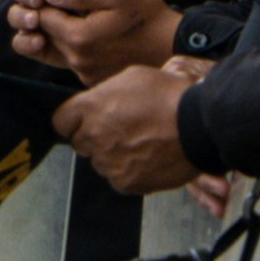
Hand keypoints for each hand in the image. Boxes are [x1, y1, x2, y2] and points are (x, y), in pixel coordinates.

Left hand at [26, 0, 178, 85]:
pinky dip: (77, 47)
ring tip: (84, 18)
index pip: (42, 16)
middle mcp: (78, 60)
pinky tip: (96, 36)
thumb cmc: (147, 16)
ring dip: (63, 32)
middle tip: (68, 3)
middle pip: (46, 34)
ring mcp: (85, 73)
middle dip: (51, 17)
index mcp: (79, 37)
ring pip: (58, 48)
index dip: (44, 1)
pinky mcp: (92, 80)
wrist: (172, 47)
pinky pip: (73, 60)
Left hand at [52, 58, 206, 195]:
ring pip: (100, 162)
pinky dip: (130, 170)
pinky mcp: (126, 183)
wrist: (199, 125)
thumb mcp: (131, 77)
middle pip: (80, 143)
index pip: (61, 121)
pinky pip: (119, 178)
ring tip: (142, 142)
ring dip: (113, 154)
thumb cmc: (169, 96)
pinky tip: (149, 156)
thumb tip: (96, 105)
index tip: (86, 119)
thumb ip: (104, 94)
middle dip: (95, 136)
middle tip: (122, 129)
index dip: (74, 119)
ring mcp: (109, 163)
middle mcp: (94, 137)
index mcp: (90, 108)